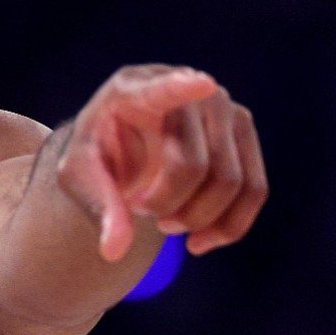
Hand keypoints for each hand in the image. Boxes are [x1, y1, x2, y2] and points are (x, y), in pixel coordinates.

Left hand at [56, 65, 268, 261]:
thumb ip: (99, 207)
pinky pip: (254, 190)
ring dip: (197, 219)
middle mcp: (186, 85)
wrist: (127, 144)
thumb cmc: (101, 156)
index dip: (181, 87)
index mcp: (132, 89)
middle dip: (168, 206)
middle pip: (194, 166)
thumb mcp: (81, 178)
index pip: (161, 89)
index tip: (202, 83)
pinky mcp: (243, 130)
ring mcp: (222, 106)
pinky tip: (198, 242)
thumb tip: (114, 251)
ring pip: (230, 182)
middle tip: (142, 211)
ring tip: (166, 221)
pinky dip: (229, 227)